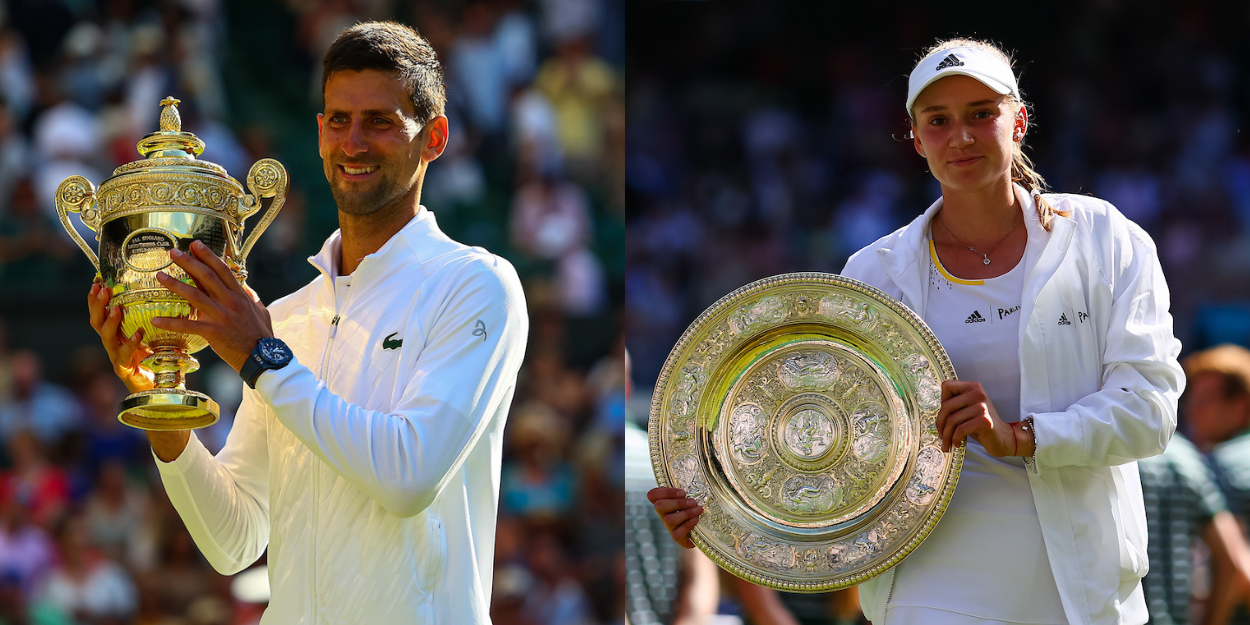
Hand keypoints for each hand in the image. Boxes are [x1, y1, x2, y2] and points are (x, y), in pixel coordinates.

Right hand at [87, 281, 153, 393]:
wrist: (160, 386)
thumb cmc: (158, 357)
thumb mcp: (157, 333)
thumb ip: (158, 317)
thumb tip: (172, 292)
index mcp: (117, 334)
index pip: (101, 313)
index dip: (96, 299)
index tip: (97, 281)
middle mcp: (113, 344)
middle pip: (97, 322)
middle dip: (97, 305)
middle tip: (102, 289)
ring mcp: (116, 357)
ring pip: (106, 337)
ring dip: (110, 321)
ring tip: (116, 308)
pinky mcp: (124, 369)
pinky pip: (124, 355)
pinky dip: (130, 344)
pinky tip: (137, 333)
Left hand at [151, 240, 272, 372]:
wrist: (262, 356)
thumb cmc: (262, 334)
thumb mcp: (262, 310)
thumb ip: (251, 297)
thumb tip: (245, 287)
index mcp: (240, 295)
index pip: (222, 270)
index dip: (208, 256)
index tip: (195, 244)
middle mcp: (230, 301)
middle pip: (206, 276)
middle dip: (188, 262)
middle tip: (173, 252)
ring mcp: (221, 316)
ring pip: (194, 295)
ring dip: (175, 284)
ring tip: (160, 276)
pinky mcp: (213, 332)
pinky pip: (188, 325)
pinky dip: (170, 323)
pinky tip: (155, 319)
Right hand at [648, 487, 702, 548]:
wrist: (702, 530)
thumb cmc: (695, 509)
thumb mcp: (690, 497)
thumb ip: (687, 488)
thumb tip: (698, 470)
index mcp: (664, 502)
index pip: (652, 495)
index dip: (665, 492)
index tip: (683, 492)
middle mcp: (663, 514)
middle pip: (659, 506)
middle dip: (678, 503)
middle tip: (693, 502)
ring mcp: (669, 527)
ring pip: (669, 519)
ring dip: (686, 513)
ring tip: (699, 509)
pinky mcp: (676, 538)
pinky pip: (676, 533)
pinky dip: (687, 525)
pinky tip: (696, 520)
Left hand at [936, 380, 1014, 455]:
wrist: (1002, 438)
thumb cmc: (980, 425)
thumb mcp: (967, 410)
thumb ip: (954, 405)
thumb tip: (935, 413)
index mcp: (972, 387)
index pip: (947, 386)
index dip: (942, 402)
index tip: (944, 416)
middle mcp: (977, 393)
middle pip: (946, 406)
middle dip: (940, 424)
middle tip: (941, 436)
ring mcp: (982, 406)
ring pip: (952, 420)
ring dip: (946, 435)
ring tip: (947, 443)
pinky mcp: (984, 420)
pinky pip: (960, 430)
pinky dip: (955, 439)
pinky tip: (957, 443)